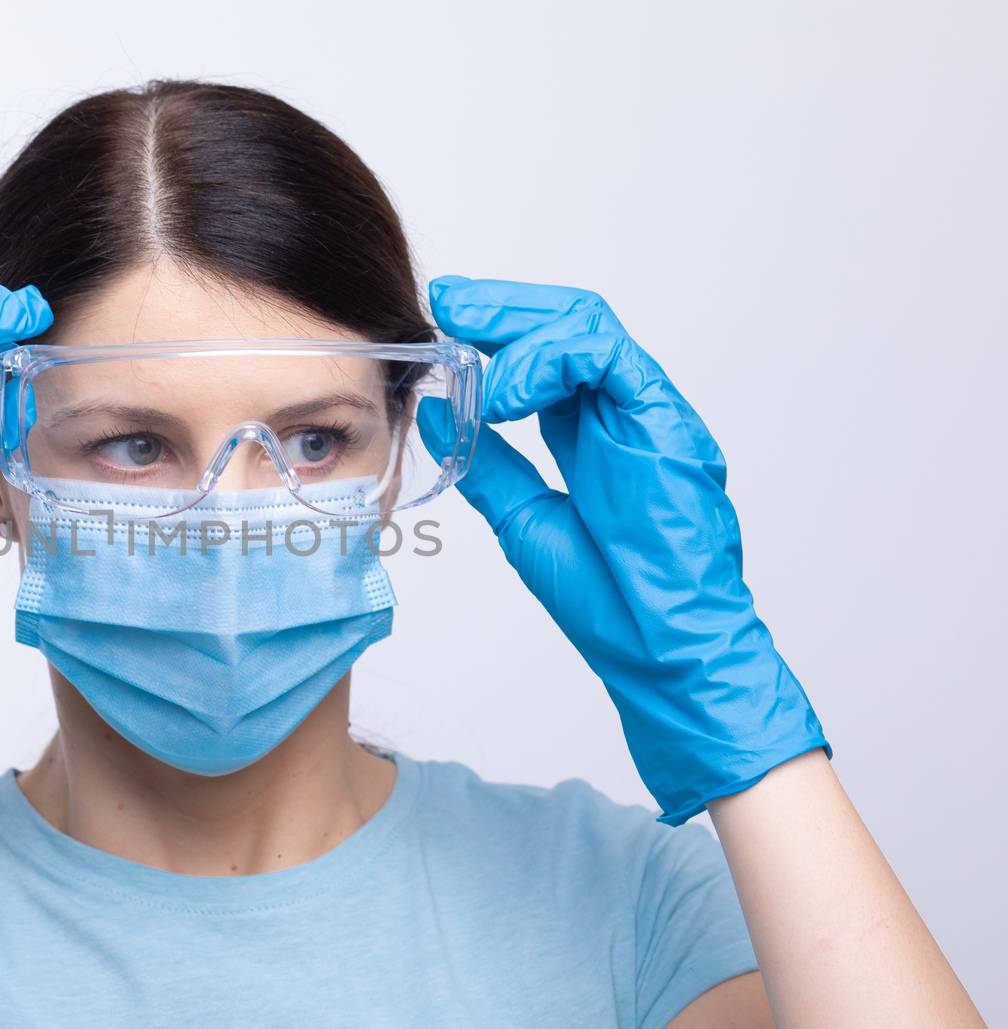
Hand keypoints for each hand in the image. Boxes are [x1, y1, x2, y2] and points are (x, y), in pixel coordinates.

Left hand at [418, 277, 825, 823]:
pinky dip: (549, 362)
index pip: (545, 356)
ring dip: (520, 328)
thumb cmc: (610, 599)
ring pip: (589, 328)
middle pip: (567, 327)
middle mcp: (624, 415)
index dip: (496, 331)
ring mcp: (648, 416)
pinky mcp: (666, 425)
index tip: (445, 317)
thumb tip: (438, 410)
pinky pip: (609, 360)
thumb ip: (487, 462)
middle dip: (502, 308)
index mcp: (592, 434)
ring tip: (470, 351)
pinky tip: (506, 395)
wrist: (660, 652)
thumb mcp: (523, 518)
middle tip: (449, 299)